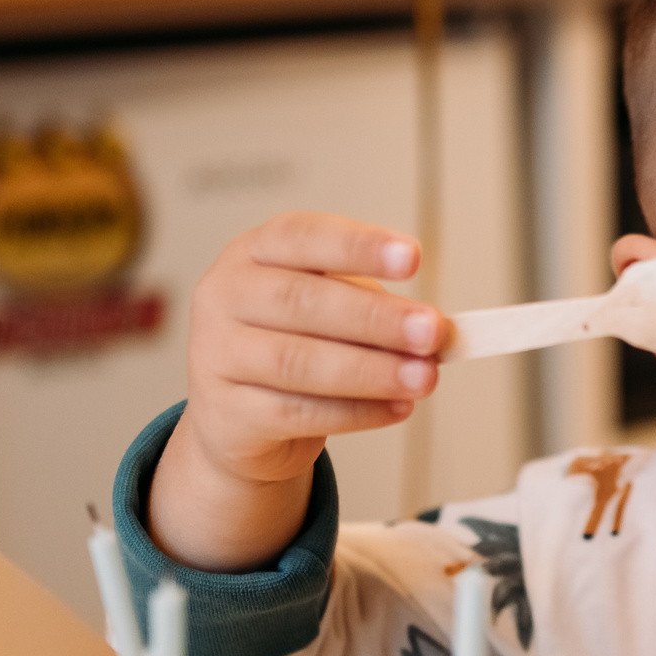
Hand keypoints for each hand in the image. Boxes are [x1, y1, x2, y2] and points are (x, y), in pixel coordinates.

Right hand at [150, 213, 442, 571]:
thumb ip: (377, 308)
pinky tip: (397, 408)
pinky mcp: (226, 413)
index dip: (359, 246)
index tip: (413, 258)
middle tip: (432, 331)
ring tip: (424, 377)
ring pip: (299, 362)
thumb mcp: (329, 308)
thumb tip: (439, 328)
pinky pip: (297, 413)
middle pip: (302, 302)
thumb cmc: (293, 343)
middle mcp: (225, 296)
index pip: (303, 236)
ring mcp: (216, 355)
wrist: (237, 419)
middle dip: (376, 318)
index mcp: (253, 252)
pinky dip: (356, 413)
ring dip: (372, 370)